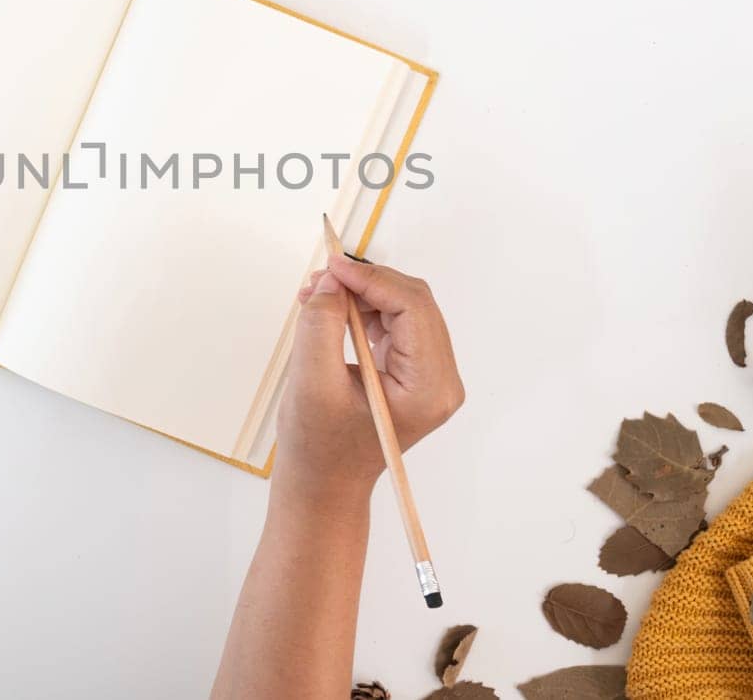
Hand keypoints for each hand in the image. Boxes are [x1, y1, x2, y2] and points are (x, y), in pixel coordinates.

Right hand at [275, 253, 462, 510]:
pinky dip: (364, 310)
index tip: (332, 268)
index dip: (372, 280)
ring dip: (362, 294)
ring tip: (317, 296)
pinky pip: (396, 323)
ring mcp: (430, 376)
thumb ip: (321, 325)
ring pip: (404, 307)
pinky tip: (331, 312)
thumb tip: (333, 280)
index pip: (413, 309)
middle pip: (414, 303)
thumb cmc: (318, 447)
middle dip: (367, 283)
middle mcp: (440, 380)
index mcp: (429, 388)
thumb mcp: (312, 383)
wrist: (323, 484)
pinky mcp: (413, 371)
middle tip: (321, 278)